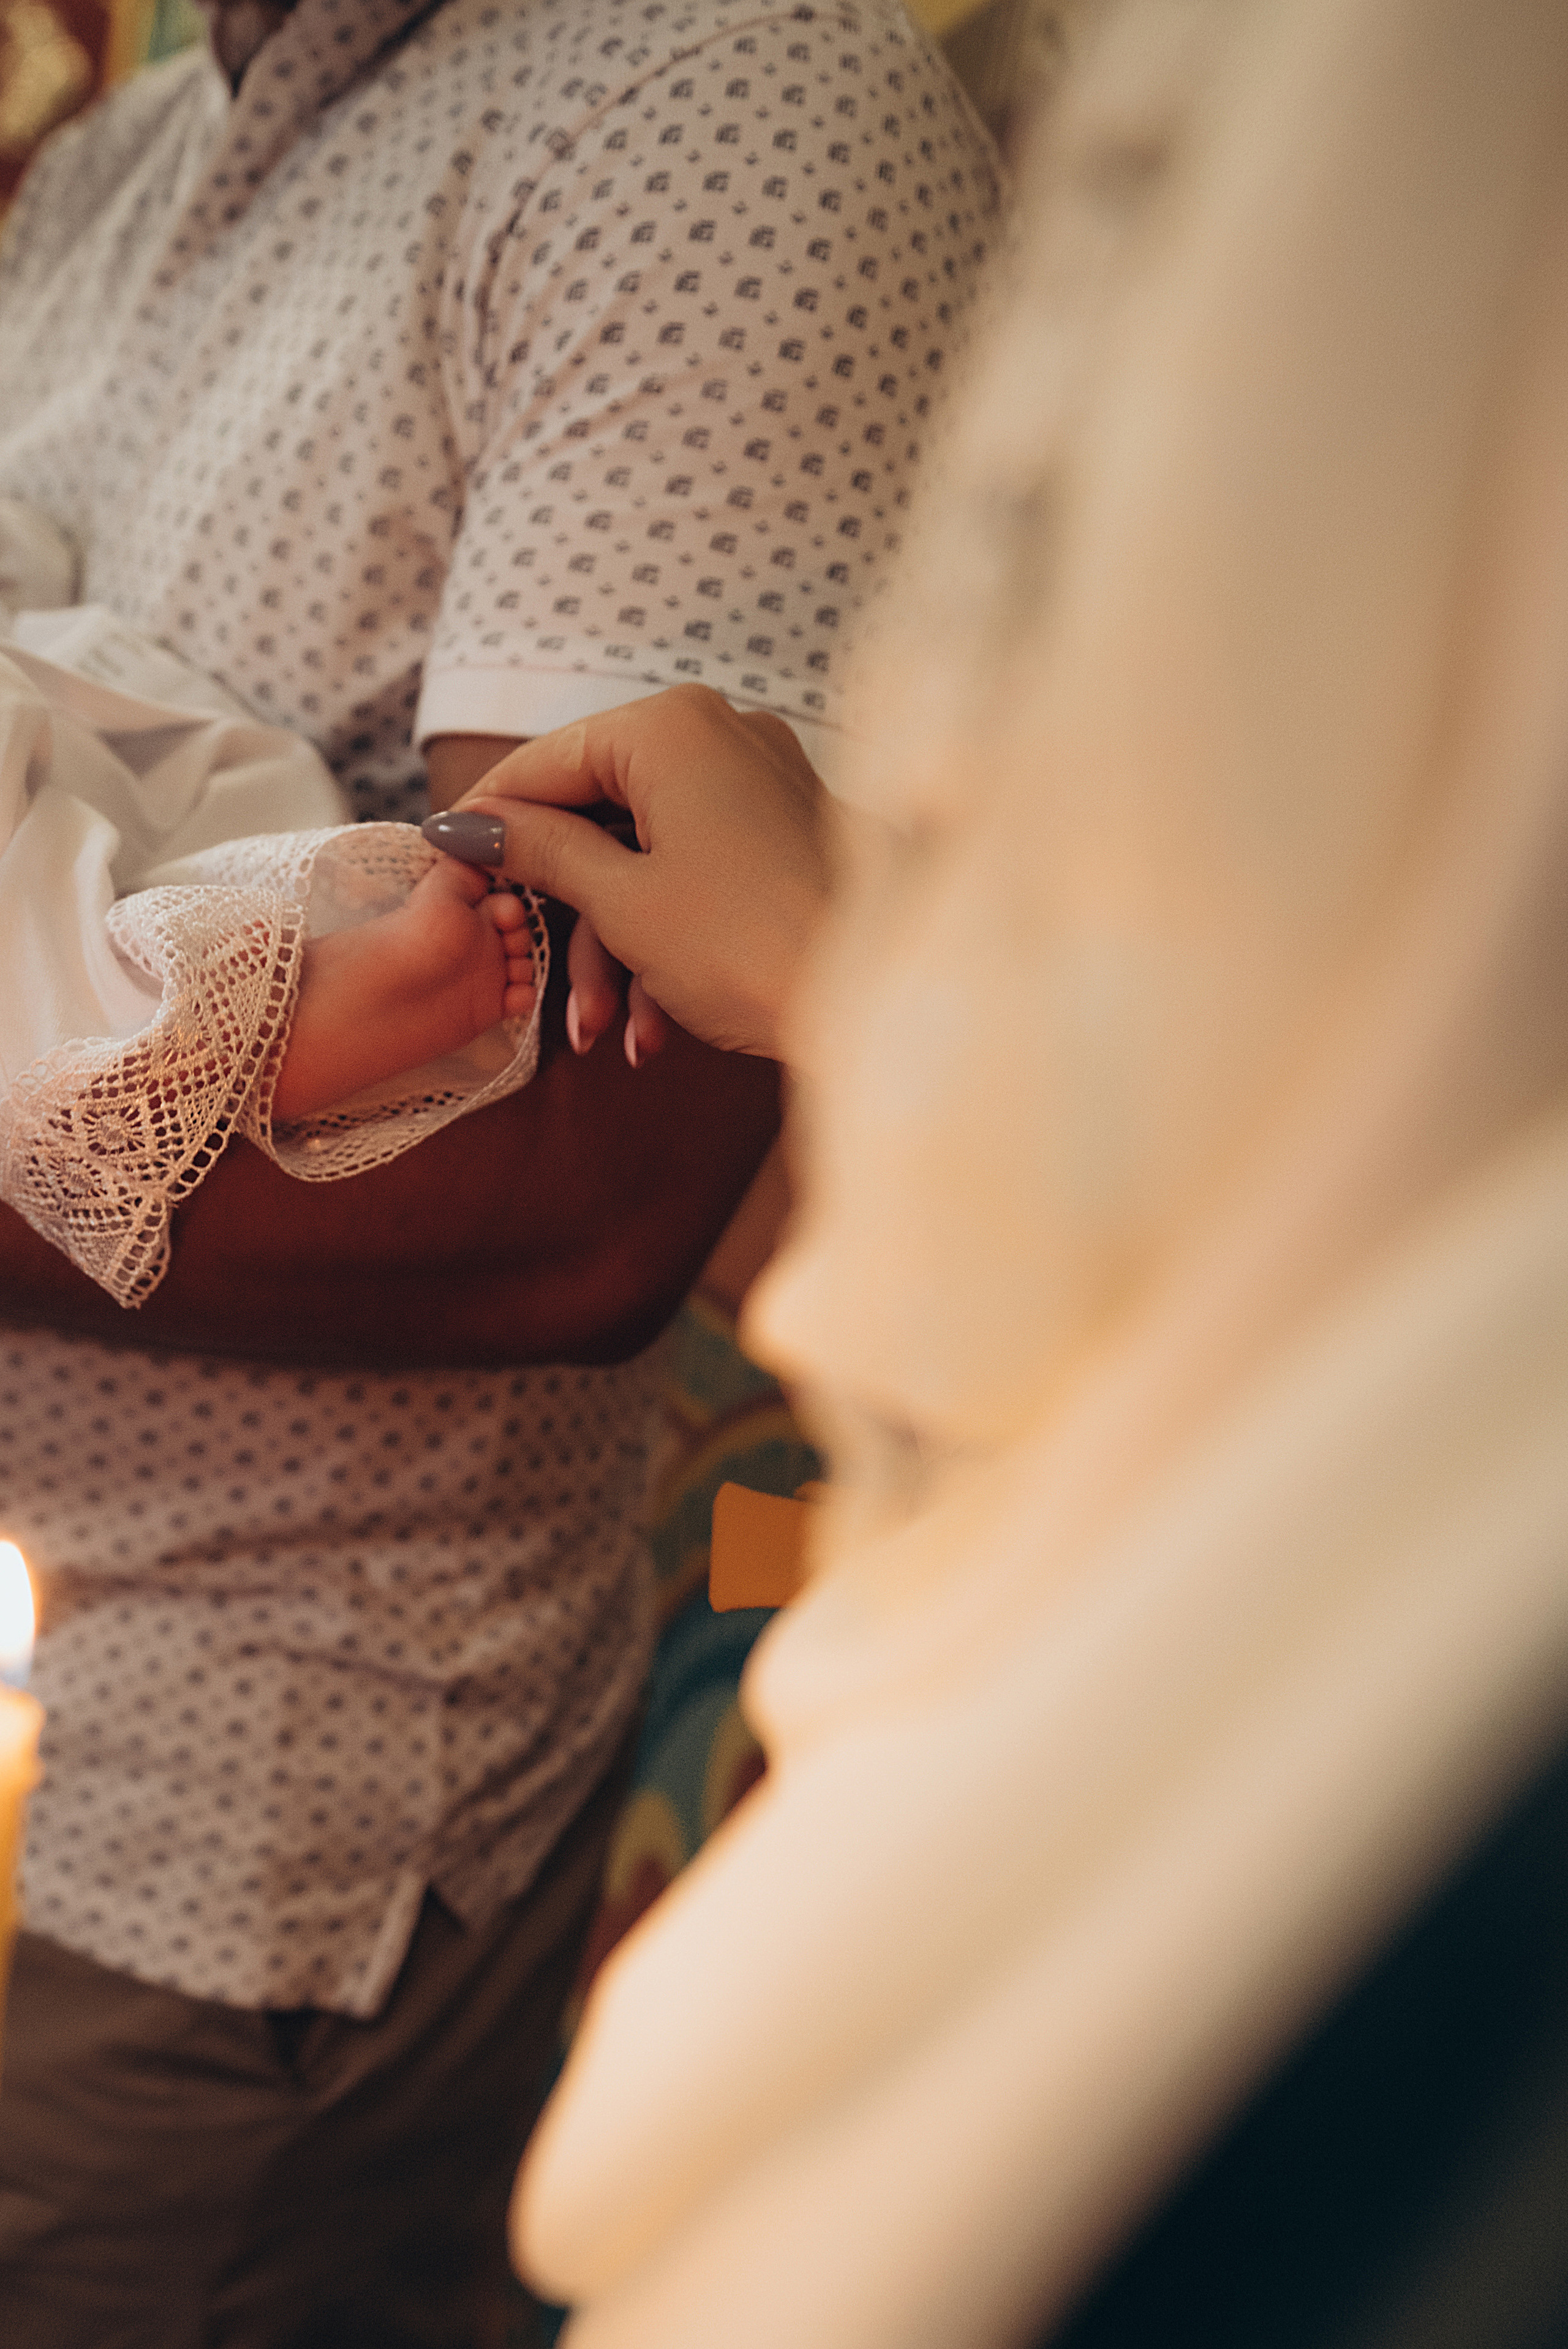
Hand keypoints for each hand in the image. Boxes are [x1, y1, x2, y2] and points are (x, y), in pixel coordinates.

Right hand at [444, 685, 833, 1062]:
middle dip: (568, 918)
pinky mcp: (786, 829)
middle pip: (598, 814)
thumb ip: (540, 853)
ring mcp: (761, 778)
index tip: (441, 862)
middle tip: (527, 977)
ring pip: (647, 855)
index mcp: (670, 725)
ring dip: (616, 951)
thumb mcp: (622, 903)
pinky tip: (656, 1028)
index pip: (546, 761)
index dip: (489, 819)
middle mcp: (720, 731)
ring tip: (606, 1034)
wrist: (880, 1009)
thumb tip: (467, 827)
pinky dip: (669, 940)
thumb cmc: (749, 947)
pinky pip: (699, 869)